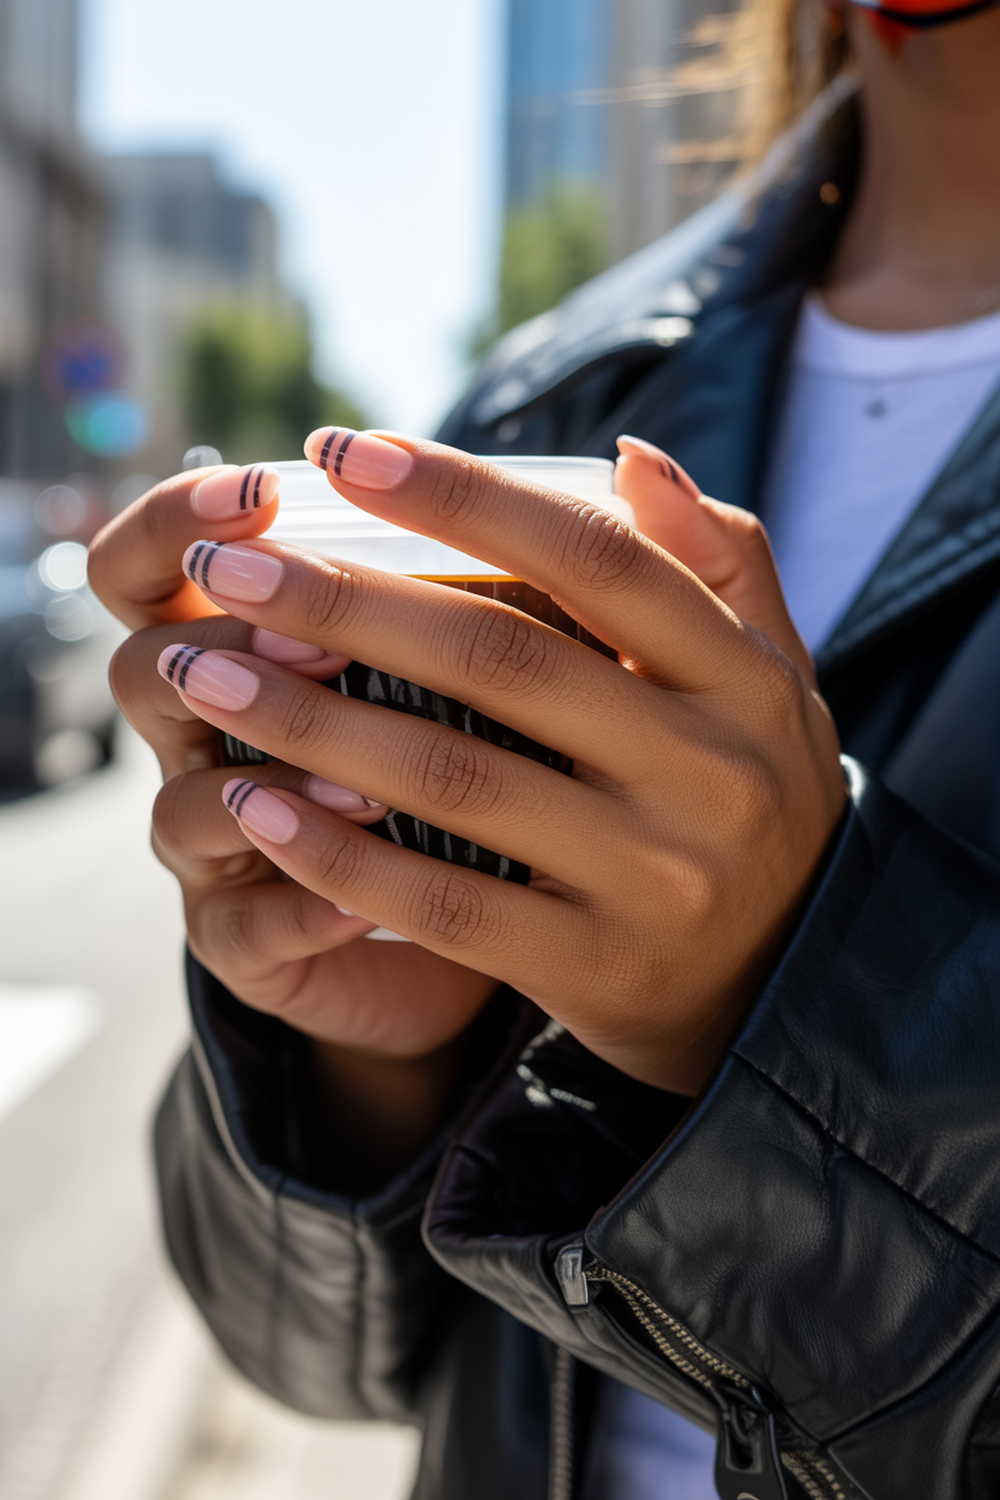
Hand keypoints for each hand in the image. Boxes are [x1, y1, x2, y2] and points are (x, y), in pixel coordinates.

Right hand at [92, 467, 501, 1181]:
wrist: (474, 924)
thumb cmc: (504, 756)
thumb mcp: (519, 658)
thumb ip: (558, 567)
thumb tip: (635, 461)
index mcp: (256, 640)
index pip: (156, 559)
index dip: (182, 513)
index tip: (288, 473)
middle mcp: (218, 732)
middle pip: (148, 665)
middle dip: (227, 637)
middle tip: (305, 619)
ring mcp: (221, 846)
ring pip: (187, 806)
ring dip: (282, 782)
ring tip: (370, 778)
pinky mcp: (248, 941)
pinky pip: (248, 928)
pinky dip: (304, 907)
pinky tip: (360, 909)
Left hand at [137, 427, 844, 1094]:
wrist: (782, 976)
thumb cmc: (747, 789)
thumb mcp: (768, 673)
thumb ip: (715, 560)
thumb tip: (628, 454)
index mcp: (740, 676)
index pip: (593, 557)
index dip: (462, 496)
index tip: (344, 448)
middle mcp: (703, 769)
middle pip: (501, 659)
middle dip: (347, 604)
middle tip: (228, 570)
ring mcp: (648, 874)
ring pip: (455, 779)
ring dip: (311, 722)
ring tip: (203, 674)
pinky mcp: (590, 964)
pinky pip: (444, 905)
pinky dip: (341, 855)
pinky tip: (255, 805)